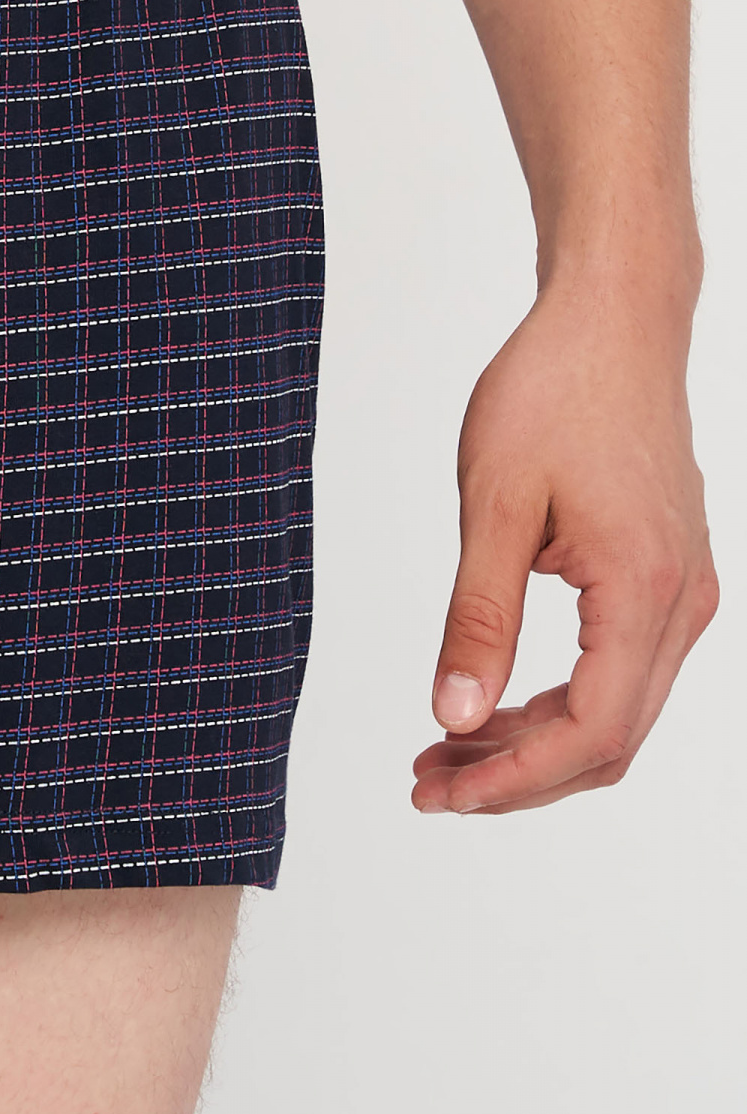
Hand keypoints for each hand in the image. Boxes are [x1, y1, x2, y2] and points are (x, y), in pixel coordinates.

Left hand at [412, 277, 716, 816]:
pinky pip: (622, 672)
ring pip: (618, 712)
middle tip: (427, 784)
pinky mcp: (669, 579)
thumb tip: (455, 716)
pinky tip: (492, 704)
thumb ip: (477, 617)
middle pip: (611, 740)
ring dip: (534, 744)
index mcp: (643, 591)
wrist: (613, 322)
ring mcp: (685, 594)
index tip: (440, 791)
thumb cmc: (552, 392)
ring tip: (444, 751)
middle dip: (518, 777)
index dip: (514, 779)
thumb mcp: (494, 503)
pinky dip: (559, 701)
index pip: (591, 732)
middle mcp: (684, 605)